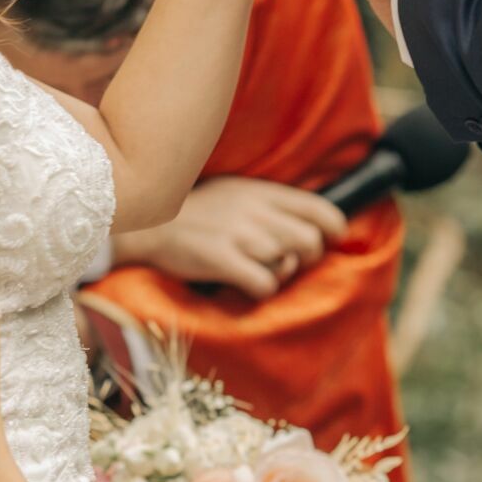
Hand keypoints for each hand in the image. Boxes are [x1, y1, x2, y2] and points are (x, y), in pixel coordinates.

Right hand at [116, 176, 347, 298]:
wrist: (149, 223)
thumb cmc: (196, 212)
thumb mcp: (236, 191)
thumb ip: (270, 204)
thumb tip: (309, 223)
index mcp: (262, 192)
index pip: (320, 210)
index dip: (332, 231)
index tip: (327, 241)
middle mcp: (256, 211)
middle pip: (310, 242)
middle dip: (305, 259)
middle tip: (286, 262)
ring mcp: (239, 236)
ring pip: (289, 264)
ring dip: (279, 274)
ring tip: (258, 271)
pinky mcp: (222, 260)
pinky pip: (264, 285)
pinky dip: (260, 290)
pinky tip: (243, 285)